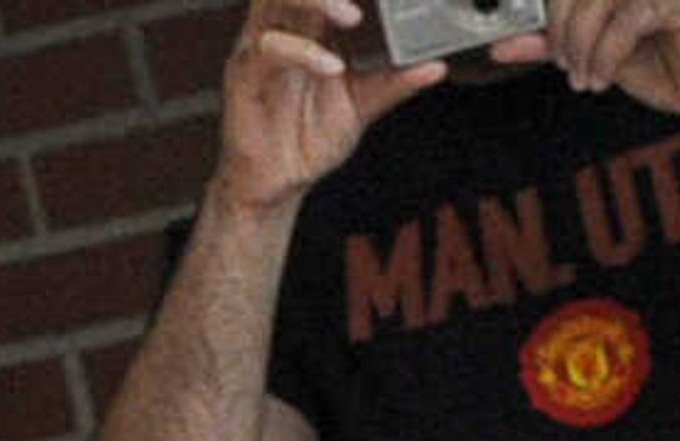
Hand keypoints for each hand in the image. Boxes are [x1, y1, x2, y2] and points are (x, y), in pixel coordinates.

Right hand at [215, 0, 445, 210]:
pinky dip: (304, 54)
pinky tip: (332, 67)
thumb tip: (436, 67)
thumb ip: (394, 82)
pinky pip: (269, 51)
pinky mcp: (243, 77)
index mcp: (309, 27)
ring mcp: (259, 50)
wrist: (276, 183)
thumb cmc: (308, 137)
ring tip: (353, 16)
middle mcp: (282, 29)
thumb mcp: (363, 105)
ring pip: (277, 0)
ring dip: (317, 0)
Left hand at [505, 0, 679, 116]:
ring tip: (586, 77)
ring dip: (581, 49)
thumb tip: (502, 47)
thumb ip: (552, 46)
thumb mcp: (591, 54)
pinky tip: (605, 78)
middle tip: (567, 66)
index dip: (551, 15)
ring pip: (597, 4)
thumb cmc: (659, 65)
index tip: (550, 51)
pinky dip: (605, 56)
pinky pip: (625, 22)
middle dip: (562, 34)